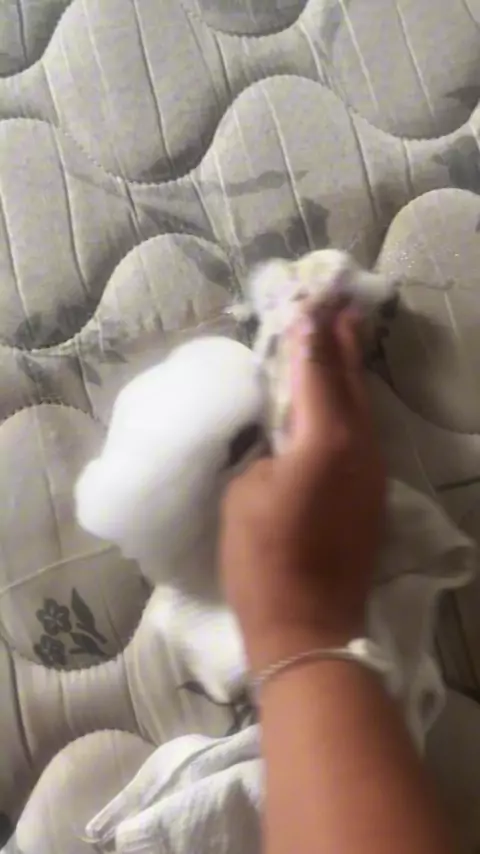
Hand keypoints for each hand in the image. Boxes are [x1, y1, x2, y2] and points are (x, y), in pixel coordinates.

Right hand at [219, 298, 385, 670]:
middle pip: (350, 382)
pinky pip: (363, 435)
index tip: (307, 302)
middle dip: (343, 342)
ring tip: (344, 339)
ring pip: (363, 408)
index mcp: (324, 439)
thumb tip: (280, 433)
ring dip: (350, 372)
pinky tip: (342, 400)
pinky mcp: (372, 495)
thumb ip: (265, 448)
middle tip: (340, 305)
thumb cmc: (262, 558)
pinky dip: (352, 407)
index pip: (315, 372)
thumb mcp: (244, 492)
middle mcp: (359, 447)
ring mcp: (372, 473)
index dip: (308, 336)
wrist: (307, 624)